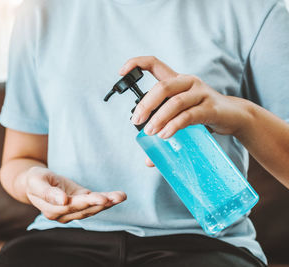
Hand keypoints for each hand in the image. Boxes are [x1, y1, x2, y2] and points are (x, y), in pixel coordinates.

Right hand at [24, 166, 126, 222]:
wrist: (35, 181)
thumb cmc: (34, 180)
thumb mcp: (36, 181)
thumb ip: (47, 193)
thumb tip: (62, 201)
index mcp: (52, 210)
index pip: (72, 207)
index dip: (86, 203)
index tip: (100, 198)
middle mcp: (64, 214)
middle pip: (85, 209)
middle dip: (102, 203)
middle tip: (116, 197)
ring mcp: (74, 209)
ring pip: (92, 208)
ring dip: (108, 203)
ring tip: (121, 196)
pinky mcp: (81, 202)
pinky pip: (95, 202)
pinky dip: (107, 200)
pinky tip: (118, 196)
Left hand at [119, 56, 251, 166]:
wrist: (234, 116)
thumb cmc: (203, 113)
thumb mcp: (181, 115)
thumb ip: (164, 130)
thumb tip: (149, 159)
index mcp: (176, 79)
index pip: (154, 63)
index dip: (137, 64)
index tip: (121, 72)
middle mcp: (188, 82)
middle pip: (162, 87)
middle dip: (146, 105)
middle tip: (136, 121)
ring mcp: (201, 93)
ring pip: (175, 102)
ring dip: (159, 118)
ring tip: (150, 132)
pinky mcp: (210, 108)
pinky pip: (189, 115)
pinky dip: (174, 125)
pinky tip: (165, 134)